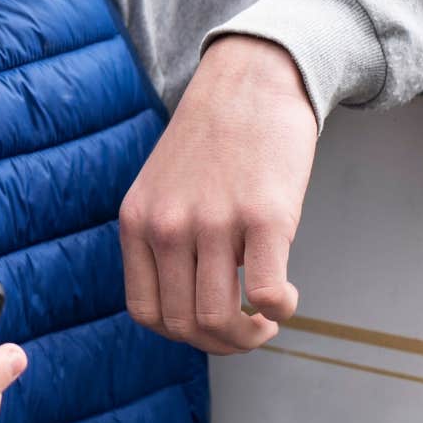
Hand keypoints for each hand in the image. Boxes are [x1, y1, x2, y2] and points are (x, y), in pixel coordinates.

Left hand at [119, 34, 316, 353]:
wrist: (250, 79)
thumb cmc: (214, 139)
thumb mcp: (162, 187)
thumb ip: (164, 238)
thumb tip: (188, 303)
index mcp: (136, 221)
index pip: (146, 313)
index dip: (182, 334)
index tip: (211, 324)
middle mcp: (167, 226)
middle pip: (184, 326)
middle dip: (222, 343)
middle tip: (250, 329)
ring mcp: (214, 221)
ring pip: (220, 320)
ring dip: (250, 337)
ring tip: (268, 318)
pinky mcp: (265, 216)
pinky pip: (266, 293)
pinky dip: (280, 310)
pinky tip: (286, 297)